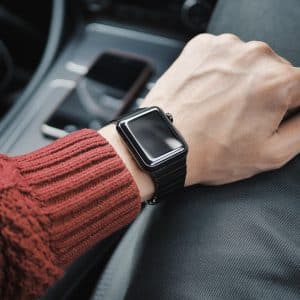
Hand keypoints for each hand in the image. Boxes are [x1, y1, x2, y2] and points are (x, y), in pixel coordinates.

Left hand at [142, 33, 299, 185]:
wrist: (165, 143)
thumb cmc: (211, 152)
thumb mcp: (271, 153)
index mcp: (278, 82)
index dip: (290, 103)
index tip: (273, 114)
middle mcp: (254, 56)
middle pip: (275, 72)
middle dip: (265, 93)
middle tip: (240, 117)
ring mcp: (225, 48)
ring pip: (248, 63)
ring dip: (240, 81)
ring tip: (219, 107)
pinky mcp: (201, 47)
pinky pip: (222, 56)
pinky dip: (219, 72)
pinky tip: (207, 93)